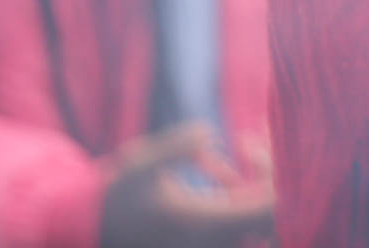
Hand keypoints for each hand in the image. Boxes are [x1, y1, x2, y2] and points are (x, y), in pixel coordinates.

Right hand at [99, 123, 274, 247]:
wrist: (88, 226)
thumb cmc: (113, 194)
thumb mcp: (140, 163)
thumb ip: (176, 145)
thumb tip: (208, 131)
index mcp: (208, 223)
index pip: (268, 209)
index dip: (279, 178)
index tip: (265, 145)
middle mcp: (216, 238)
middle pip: (267, 208)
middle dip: (270, 171)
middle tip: (251, 139)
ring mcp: (211, 239)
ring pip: (253, 208)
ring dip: (255, 175)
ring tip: (241, 141)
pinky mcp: (203, 234)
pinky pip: (235, 210)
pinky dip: (235, 184)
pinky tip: (207, 160)